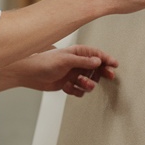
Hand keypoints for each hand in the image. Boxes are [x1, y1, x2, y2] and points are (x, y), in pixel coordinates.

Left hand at [0, 46, 117, 94]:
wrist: (30, 74)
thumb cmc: (45, 63)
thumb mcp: (65, 60)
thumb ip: (83, 61)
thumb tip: (98, 61)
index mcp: (78, 53)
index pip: (97, 55)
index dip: (107, 59)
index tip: (115, 65)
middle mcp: (77, 63)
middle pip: (96, 69)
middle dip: (102, 73)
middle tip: (108, 76)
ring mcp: (73, 74)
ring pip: (89, 81)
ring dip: (87, 84)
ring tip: (81, 84)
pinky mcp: (68, 84)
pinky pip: (79, 90)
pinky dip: (75, 90)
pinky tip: (67, 87)